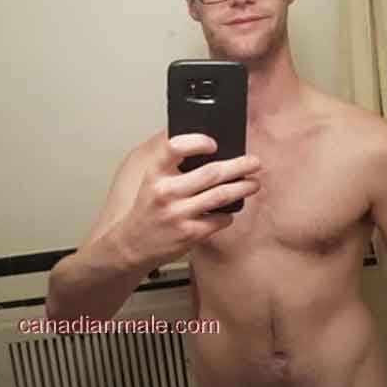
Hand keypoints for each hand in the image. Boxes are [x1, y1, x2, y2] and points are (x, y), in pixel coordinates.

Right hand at [121, 133, 260, 269]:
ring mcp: (178, 214)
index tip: (214, 143)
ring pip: (221, 195)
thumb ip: (172, 165)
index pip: (175, 147)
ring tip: (253, 183)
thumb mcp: (151, 181)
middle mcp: (166, 192)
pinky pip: (219, 219)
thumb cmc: (148, 209)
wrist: (133, 244)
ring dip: (243, 188)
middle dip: (239, 166)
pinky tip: (230, 210)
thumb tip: (209, 150)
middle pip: (212, 172)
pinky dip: (228, 214)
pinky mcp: (189, 234)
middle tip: (254, 162)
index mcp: (155, 173)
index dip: (198, 141)